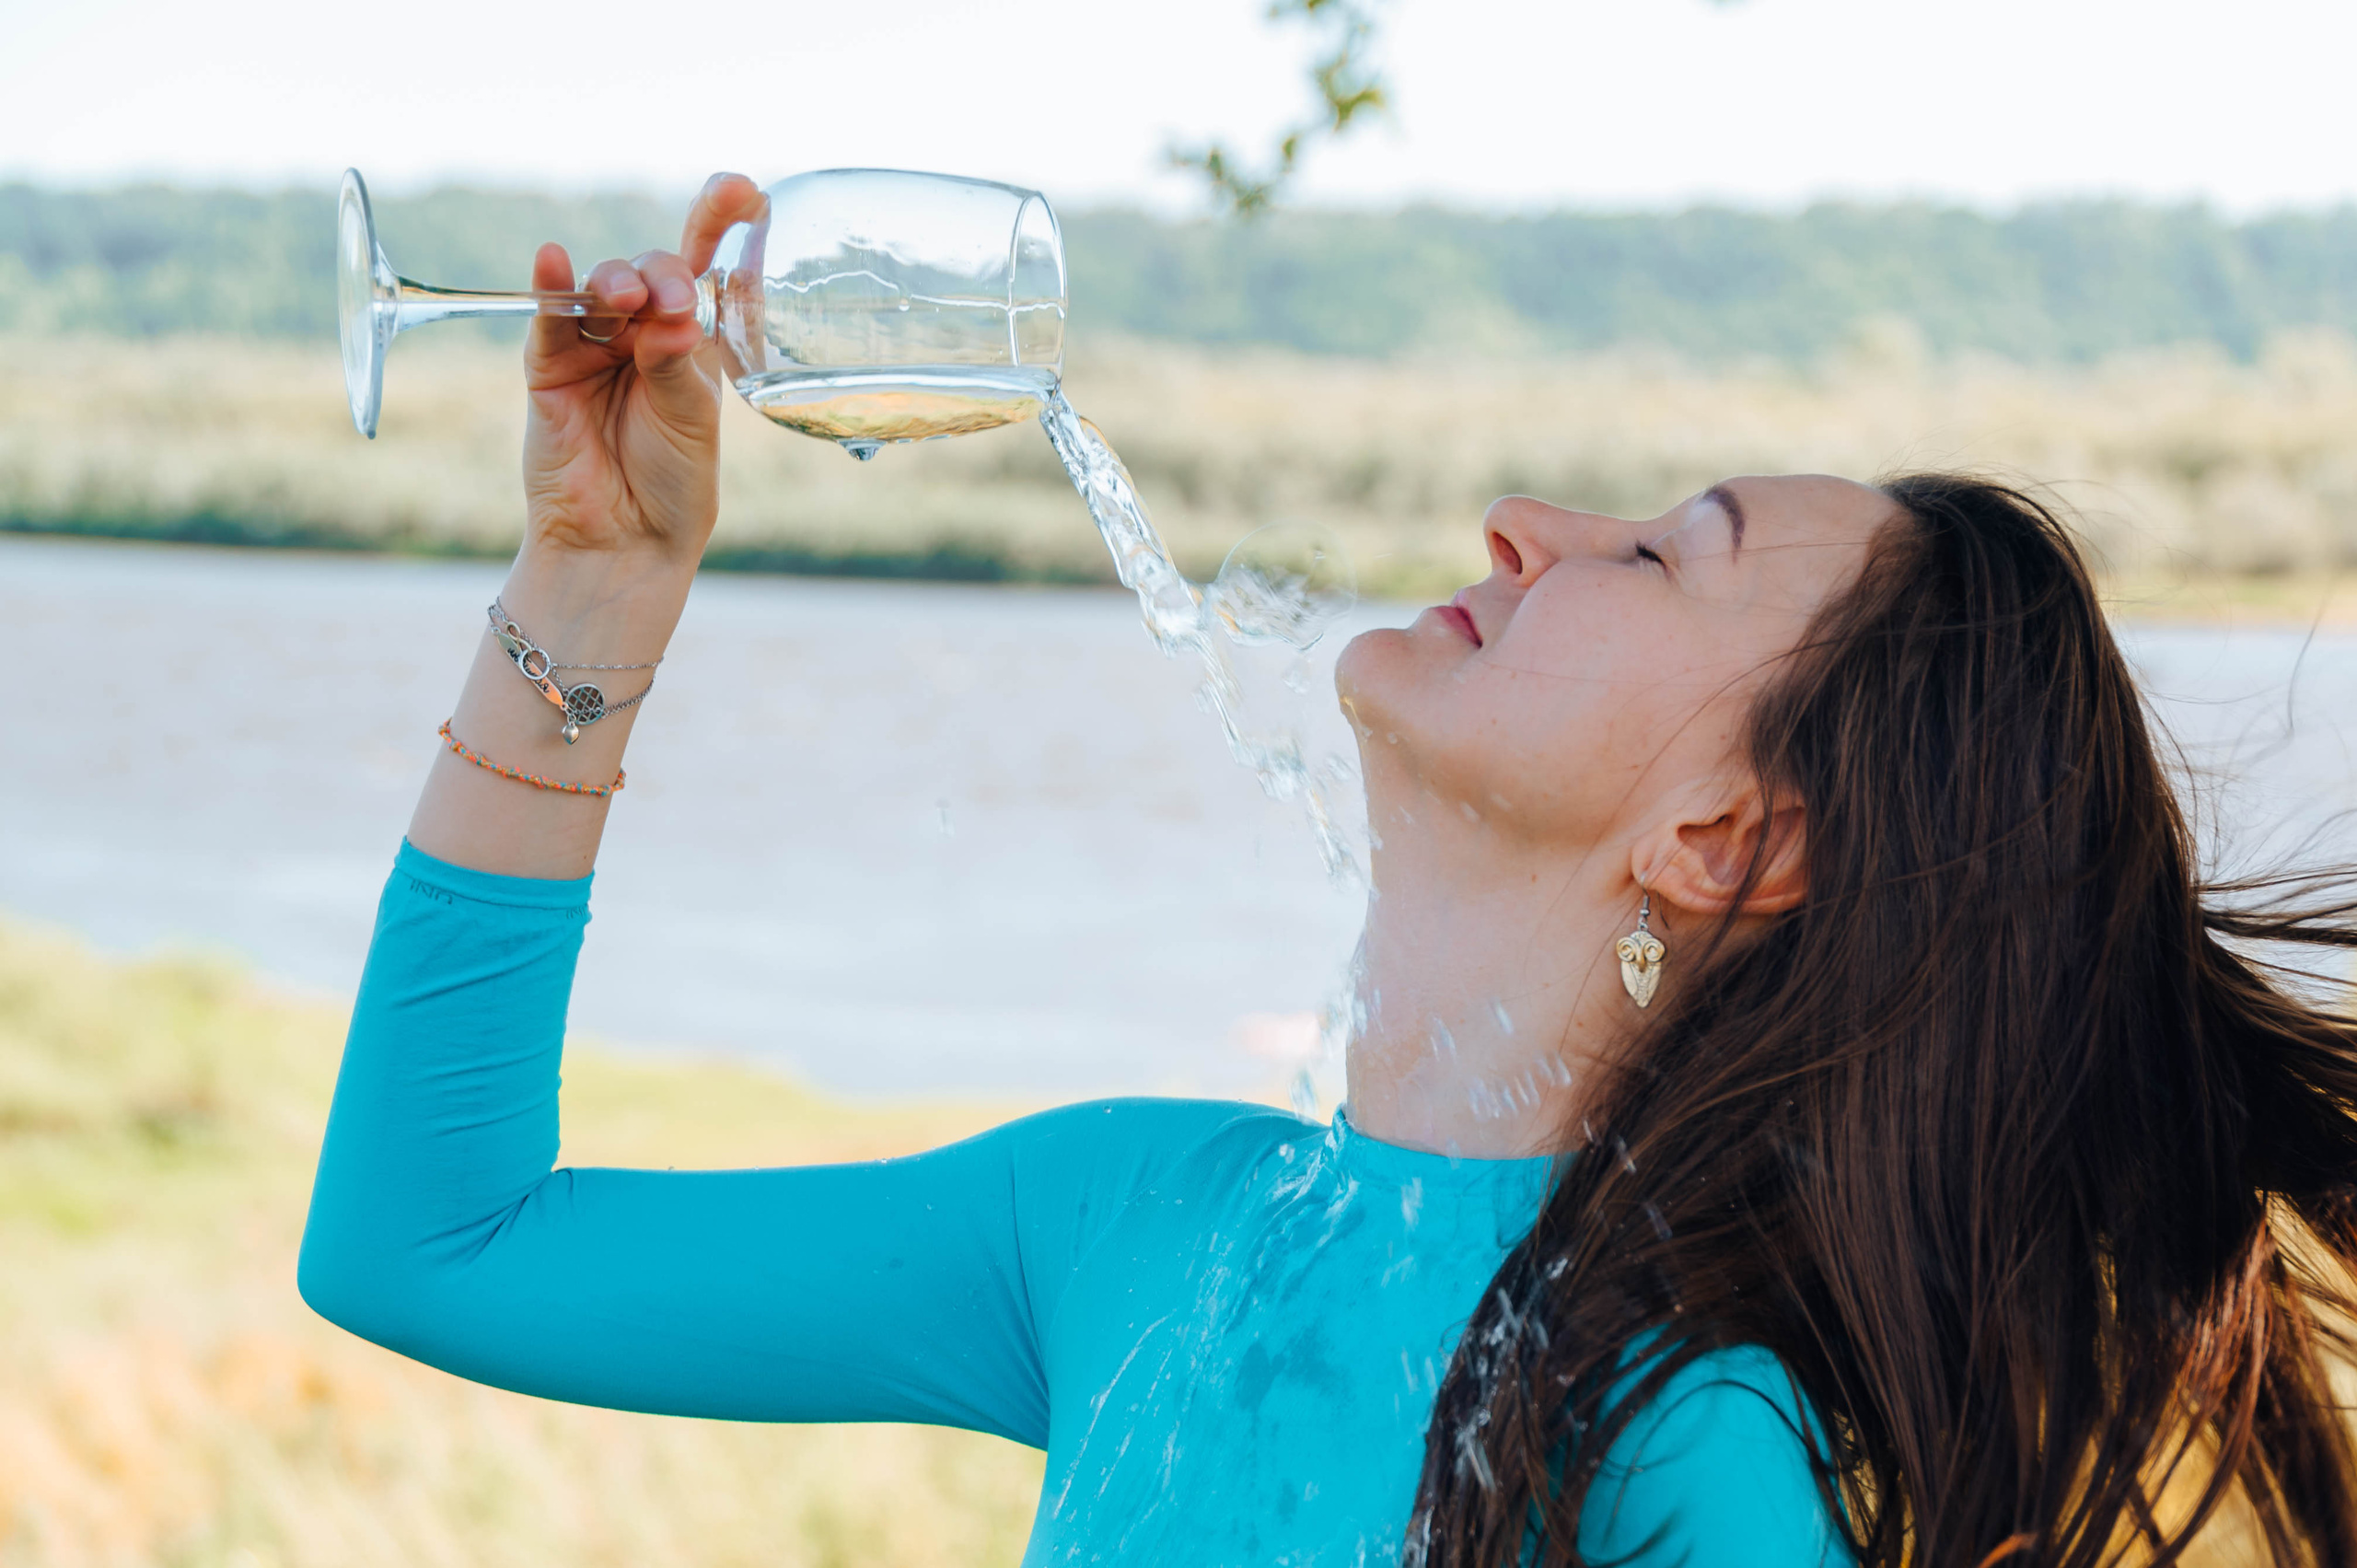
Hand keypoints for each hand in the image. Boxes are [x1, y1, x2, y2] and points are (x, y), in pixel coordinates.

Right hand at [519, 172, 765, 566]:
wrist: (624, 541)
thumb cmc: (672, 483)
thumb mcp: (690, 420)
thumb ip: (675, 362)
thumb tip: (665, 309)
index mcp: (692, 342)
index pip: (705, 268)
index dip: (720, 221)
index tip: (743, 187)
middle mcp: (644, 335)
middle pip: (651, 270)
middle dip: (660, 274)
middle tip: (667, 302)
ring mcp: (596, 347)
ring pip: (603, 288)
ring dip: (616, 282)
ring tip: (627, 300)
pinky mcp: (550, 368)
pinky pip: (550, 318)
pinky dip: (552, 286)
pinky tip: (555, 260)